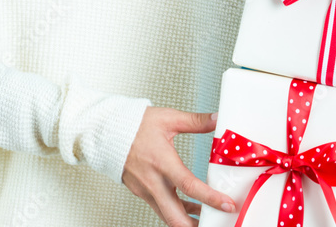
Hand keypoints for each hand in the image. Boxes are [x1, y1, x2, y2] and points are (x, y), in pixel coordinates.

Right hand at [122, 107, 236, 225]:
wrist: (107, 131)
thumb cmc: (135, 124)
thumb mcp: (167, 118)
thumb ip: (195, 121)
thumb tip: (217, 120)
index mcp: (162, 162)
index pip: (189, 186)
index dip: (210, 198)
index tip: (228, 204)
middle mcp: (153, 182)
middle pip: (176, 218)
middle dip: (196, 226)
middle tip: (216, 222)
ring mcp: (146, 190)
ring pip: (168, 217)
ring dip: (187, 222)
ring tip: (207, 218)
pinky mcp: (142, 193)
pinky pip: (161, 209)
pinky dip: (176, 212)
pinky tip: (190, 208)